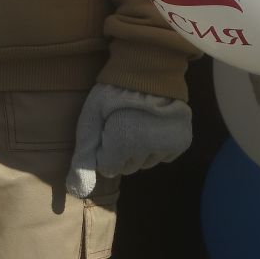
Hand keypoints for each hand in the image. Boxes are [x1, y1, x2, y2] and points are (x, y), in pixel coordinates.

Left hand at [66, 83, 192, 197]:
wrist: (148, 67)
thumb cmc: (112, 92)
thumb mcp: (90, 120)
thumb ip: (83, 158)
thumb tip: (77, 193)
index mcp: (122, 144)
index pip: (108, 168)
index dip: (104, 148)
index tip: (106, 128)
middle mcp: (147, 150)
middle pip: (128, 167)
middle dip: (122, 151)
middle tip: (121, 123)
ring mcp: (167, 146)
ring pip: (146, 163)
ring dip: (140, 150)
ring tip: (137, 122)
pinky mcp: (182, 141)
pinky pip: (165, 156)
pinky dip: (159, 146)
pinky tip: (154, 126)